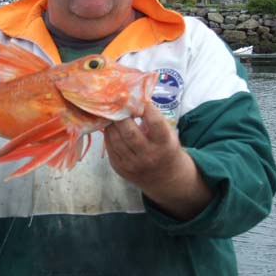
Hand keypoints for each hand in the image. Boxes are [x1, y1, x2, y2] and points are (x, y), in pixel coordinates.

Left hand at [103, 103, 212, 219]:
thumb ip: (153, 118)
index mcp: (164, 144)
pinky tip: (108, 125)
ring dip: (110, 123)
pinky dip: (107, 134)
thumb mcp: (167, 133)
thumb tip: (134, 97)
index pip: (155, 123)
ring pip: (116, 139)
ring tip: (109, 112)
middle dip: (120, 115)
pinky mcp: (120, 168)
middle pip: (129, 132)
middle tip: (116, 102)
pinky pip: (110, 147)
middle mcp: (148, 156)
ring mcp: (132, 164)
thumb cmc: (165, 148)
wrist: (165, 178)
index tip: (138, 97)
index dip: (146, 108)